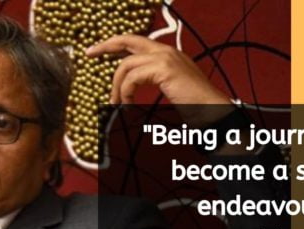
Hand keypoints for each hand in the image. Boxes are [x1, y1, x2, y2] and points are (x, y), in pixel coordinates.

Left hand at [86, 35, 232, 125]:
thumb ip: (154, 82)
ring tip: (116, 103)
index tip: (98, 50)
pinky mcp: (163, 68)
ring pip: (126, 65)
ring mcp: (165, 58)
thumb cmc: (196, 107)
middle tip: (89, 53)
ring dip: (116, 86)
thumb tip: (131, 88)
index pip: (137, 43)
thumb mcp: (171, 90)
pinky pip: (132, 77)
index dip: (115, 44)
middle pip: (128, 41)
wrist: (214, 113)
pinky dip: (125, 92)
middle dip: (105, 46)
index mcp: (169, 54)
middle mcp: (166, 51)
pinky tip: (127, 104)